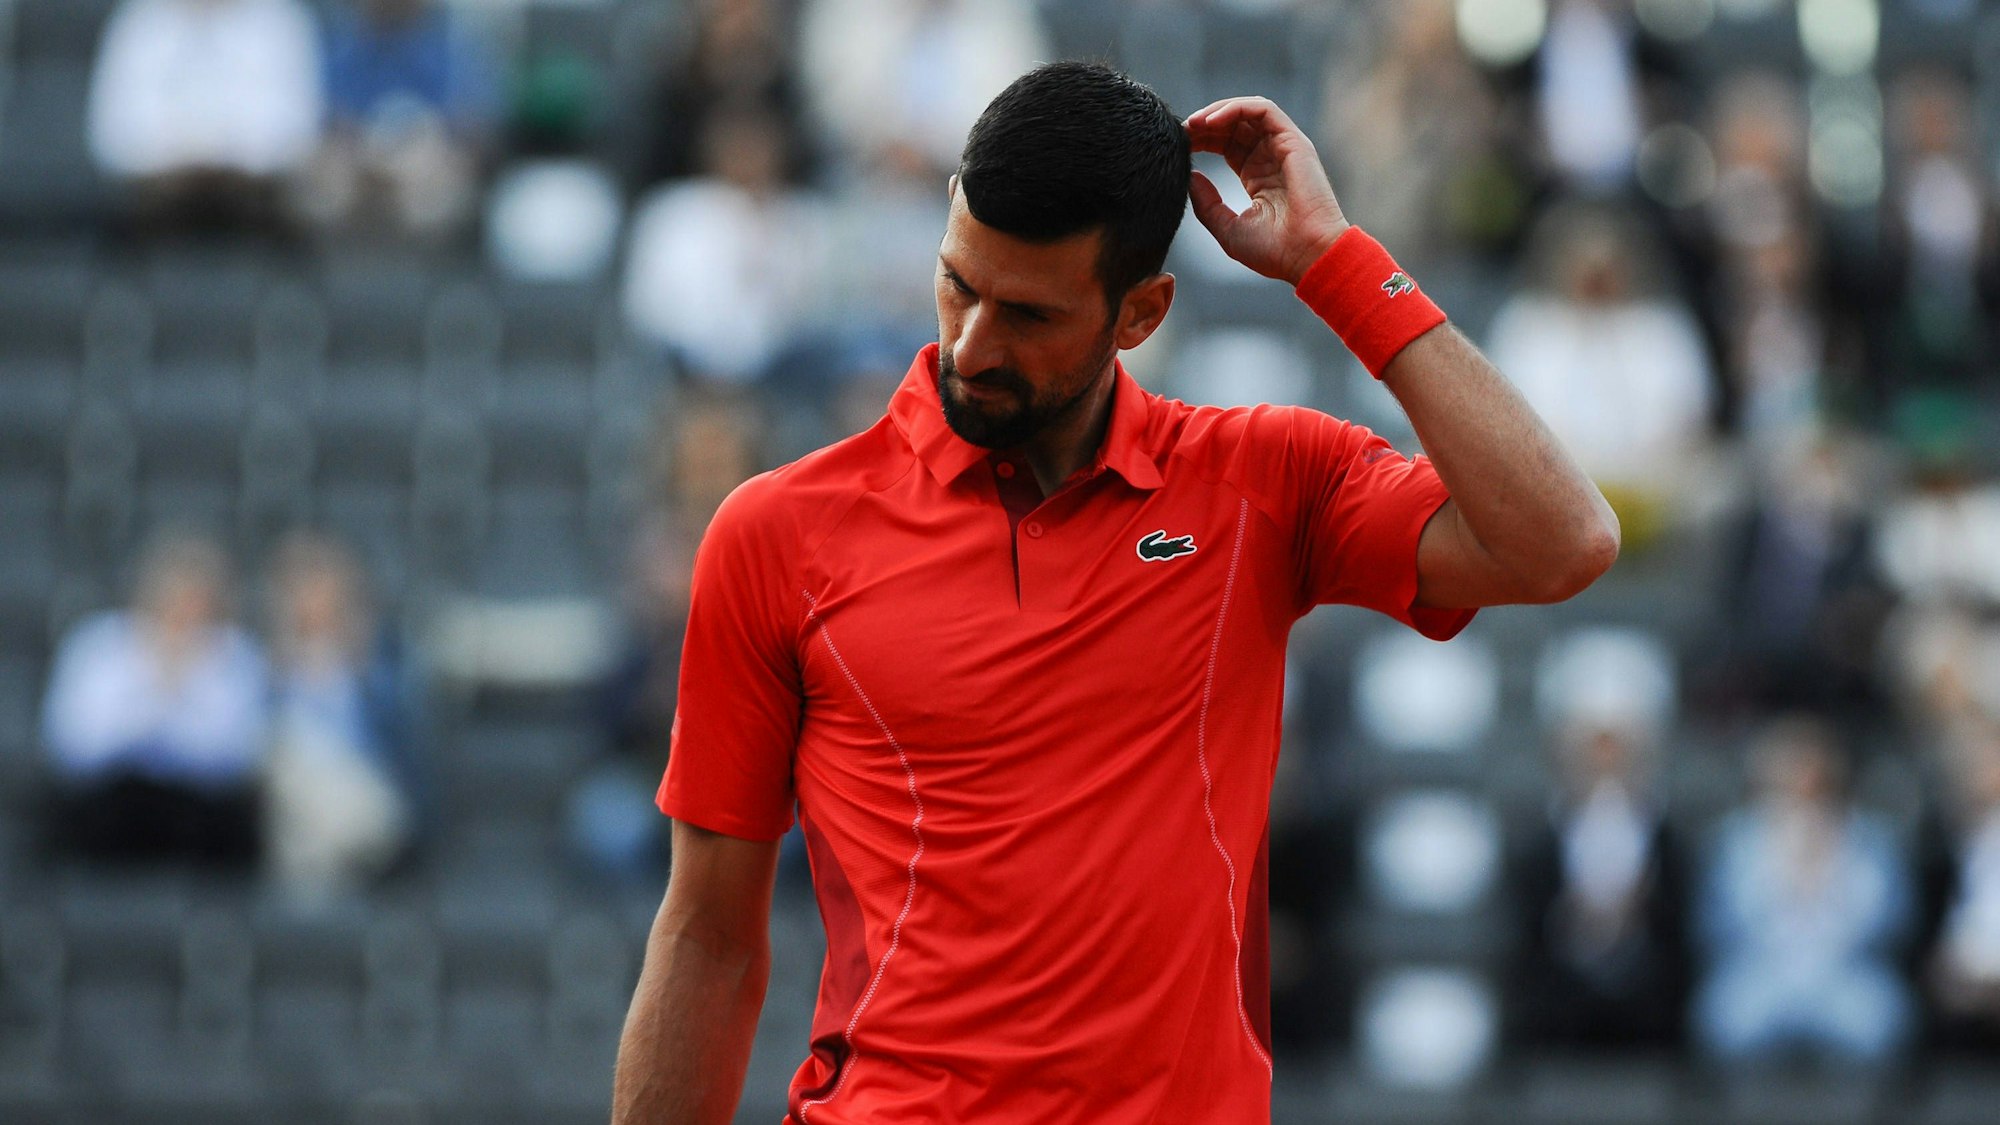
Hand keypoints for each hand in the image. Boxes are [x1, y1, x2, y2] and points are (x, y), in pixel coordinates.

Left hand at [1185, 97, 1350, 286]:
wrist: (1307, 256)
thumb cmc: (1274, 250)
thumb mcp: (1227, 229)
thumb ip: (1207, 204)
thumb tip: (1191, 177)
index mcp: (1257, 176)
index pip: (1225, 144)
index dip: (1201, 139)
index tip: (1178, 144)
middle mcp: (1270, 157)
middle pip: (1233, 125)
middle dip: (1204, 123)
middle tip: (1180, 130)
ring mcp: (1283, 148)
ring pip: (1247, 111)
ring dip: (1217, 111)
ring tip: (1194, 123)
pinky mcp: (1293, 141)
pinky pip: (1263, 110)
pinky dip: (1237, 108)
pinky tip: (1212, 121)